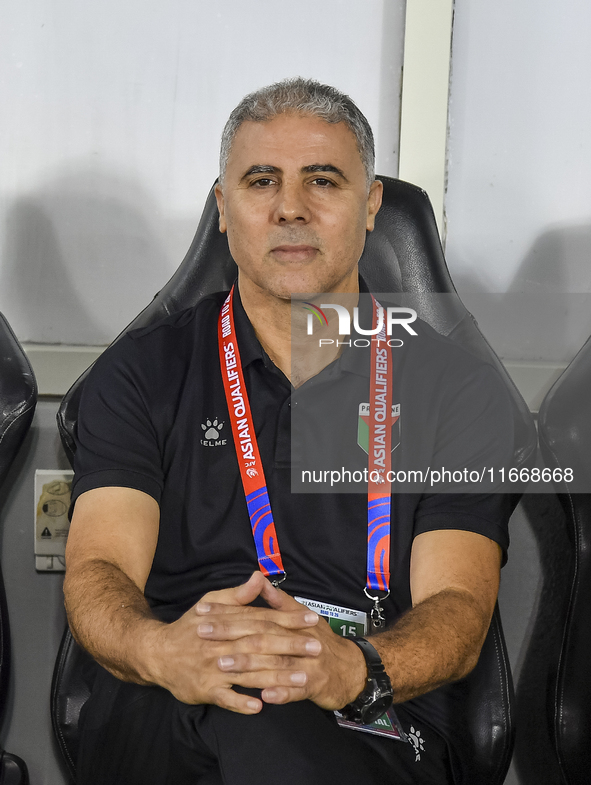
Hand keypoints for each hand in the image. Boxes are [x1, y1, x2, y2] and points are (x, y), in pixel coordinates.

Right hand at [146, 572, 322, 713]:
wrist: (156, 652)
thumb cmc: (190, 627)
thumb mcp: (211, 603)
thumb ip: (238, 595)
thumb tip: (259, 577)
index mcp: (226, 621)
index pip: (262, 618)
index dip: (288, 618)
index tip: (312, 619)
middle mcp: (222, 643)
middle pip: (260, 644)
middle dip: (290, 646)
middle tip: (317, 647)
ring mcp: (213, 668)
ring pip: (249, 672)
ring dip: (277, 676)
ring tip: (303, 677)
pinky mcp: (205, 689)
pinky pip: (225, 698)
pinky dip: (241, 702)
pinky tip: (261, 706)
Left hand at [200, 584, 367, 711]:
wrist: (351, 669)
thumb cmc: (320, 641)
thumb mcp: (301, 616)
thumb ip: (277, 601)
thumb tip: (258, 577)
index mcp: (291, 620)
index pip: (254, 614)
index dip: (228, 612)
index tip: (202, 610)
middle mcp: (298, 638)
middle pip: (261, 635)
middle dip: (231, 635)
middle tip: (203, 635)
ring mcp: (307, 662)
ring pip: (275, 663)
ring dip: (248, 665)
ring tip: (223, 665)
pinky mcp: (315, 685)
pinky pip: (296, 691)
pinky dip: (281, 693)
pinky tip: (264, 696)